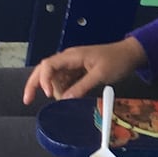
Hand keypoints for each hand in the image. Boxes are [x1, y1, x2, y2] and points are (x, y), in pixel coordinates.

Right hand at [23, 36, 145, 105]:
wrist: (130, 54)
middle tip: (27, 100)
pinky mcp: (77, 70)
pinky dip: (62, 90)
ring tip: (61, 102)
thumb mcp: (100, 75)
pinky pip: (64, 80)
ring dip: (53, 90)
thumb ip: (82, 86)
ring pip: (53, 77)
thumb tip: (64, 99)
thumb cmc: (116, 61)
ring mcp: (72, 64)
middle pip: (44, 70)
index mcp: (72, 56)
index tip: (47, 95)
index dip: (43, 80)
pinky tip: (66, 98)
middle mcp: (68, 59)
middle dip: (34, 84)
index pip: (48, 65)